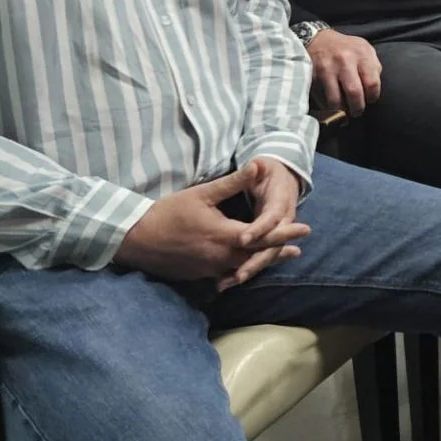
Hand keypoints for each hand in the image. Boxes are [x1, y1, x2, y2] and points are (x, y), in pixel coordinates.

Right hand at [114, 160, 309, 287]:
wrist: (135, 238)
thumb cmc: (168, 212)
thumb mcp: (202, 194)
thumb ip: (233, 182)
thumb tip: (259, 165)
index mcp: (224, 234)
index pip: (263, 236)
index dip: (285, 233)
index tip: (305, 230)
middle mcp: (220, 256)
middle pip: (256, 256)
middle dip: (278, 251)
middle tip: (298, 249)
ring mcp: (209, 269)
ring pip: (242, 268)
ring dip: (261, 263)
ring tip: (278, 259)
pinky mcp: (198, 275)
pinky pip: (225, 275)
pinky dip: (240, 270)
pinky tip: (245, 269)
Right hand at [306, 29, 381, 116]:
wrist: (318, 39)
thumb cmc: (346, 48)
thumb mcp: (365, 50)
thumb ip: (373, 67)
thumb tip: (374, 90)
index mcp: (361, 54)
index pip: (372, 83)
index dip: (372, 97)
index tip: (370, 100)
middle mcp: (344, 61)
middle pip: (354, 93)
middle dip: (357, 108)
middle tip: (357, 112)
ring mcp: (327, 69)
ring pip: (335, 100)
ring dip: (342, 112)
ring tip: (345, 113)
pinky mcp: (313, 77)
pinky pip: (322, 99)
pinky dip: (328, 107)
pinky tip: (332, 107)